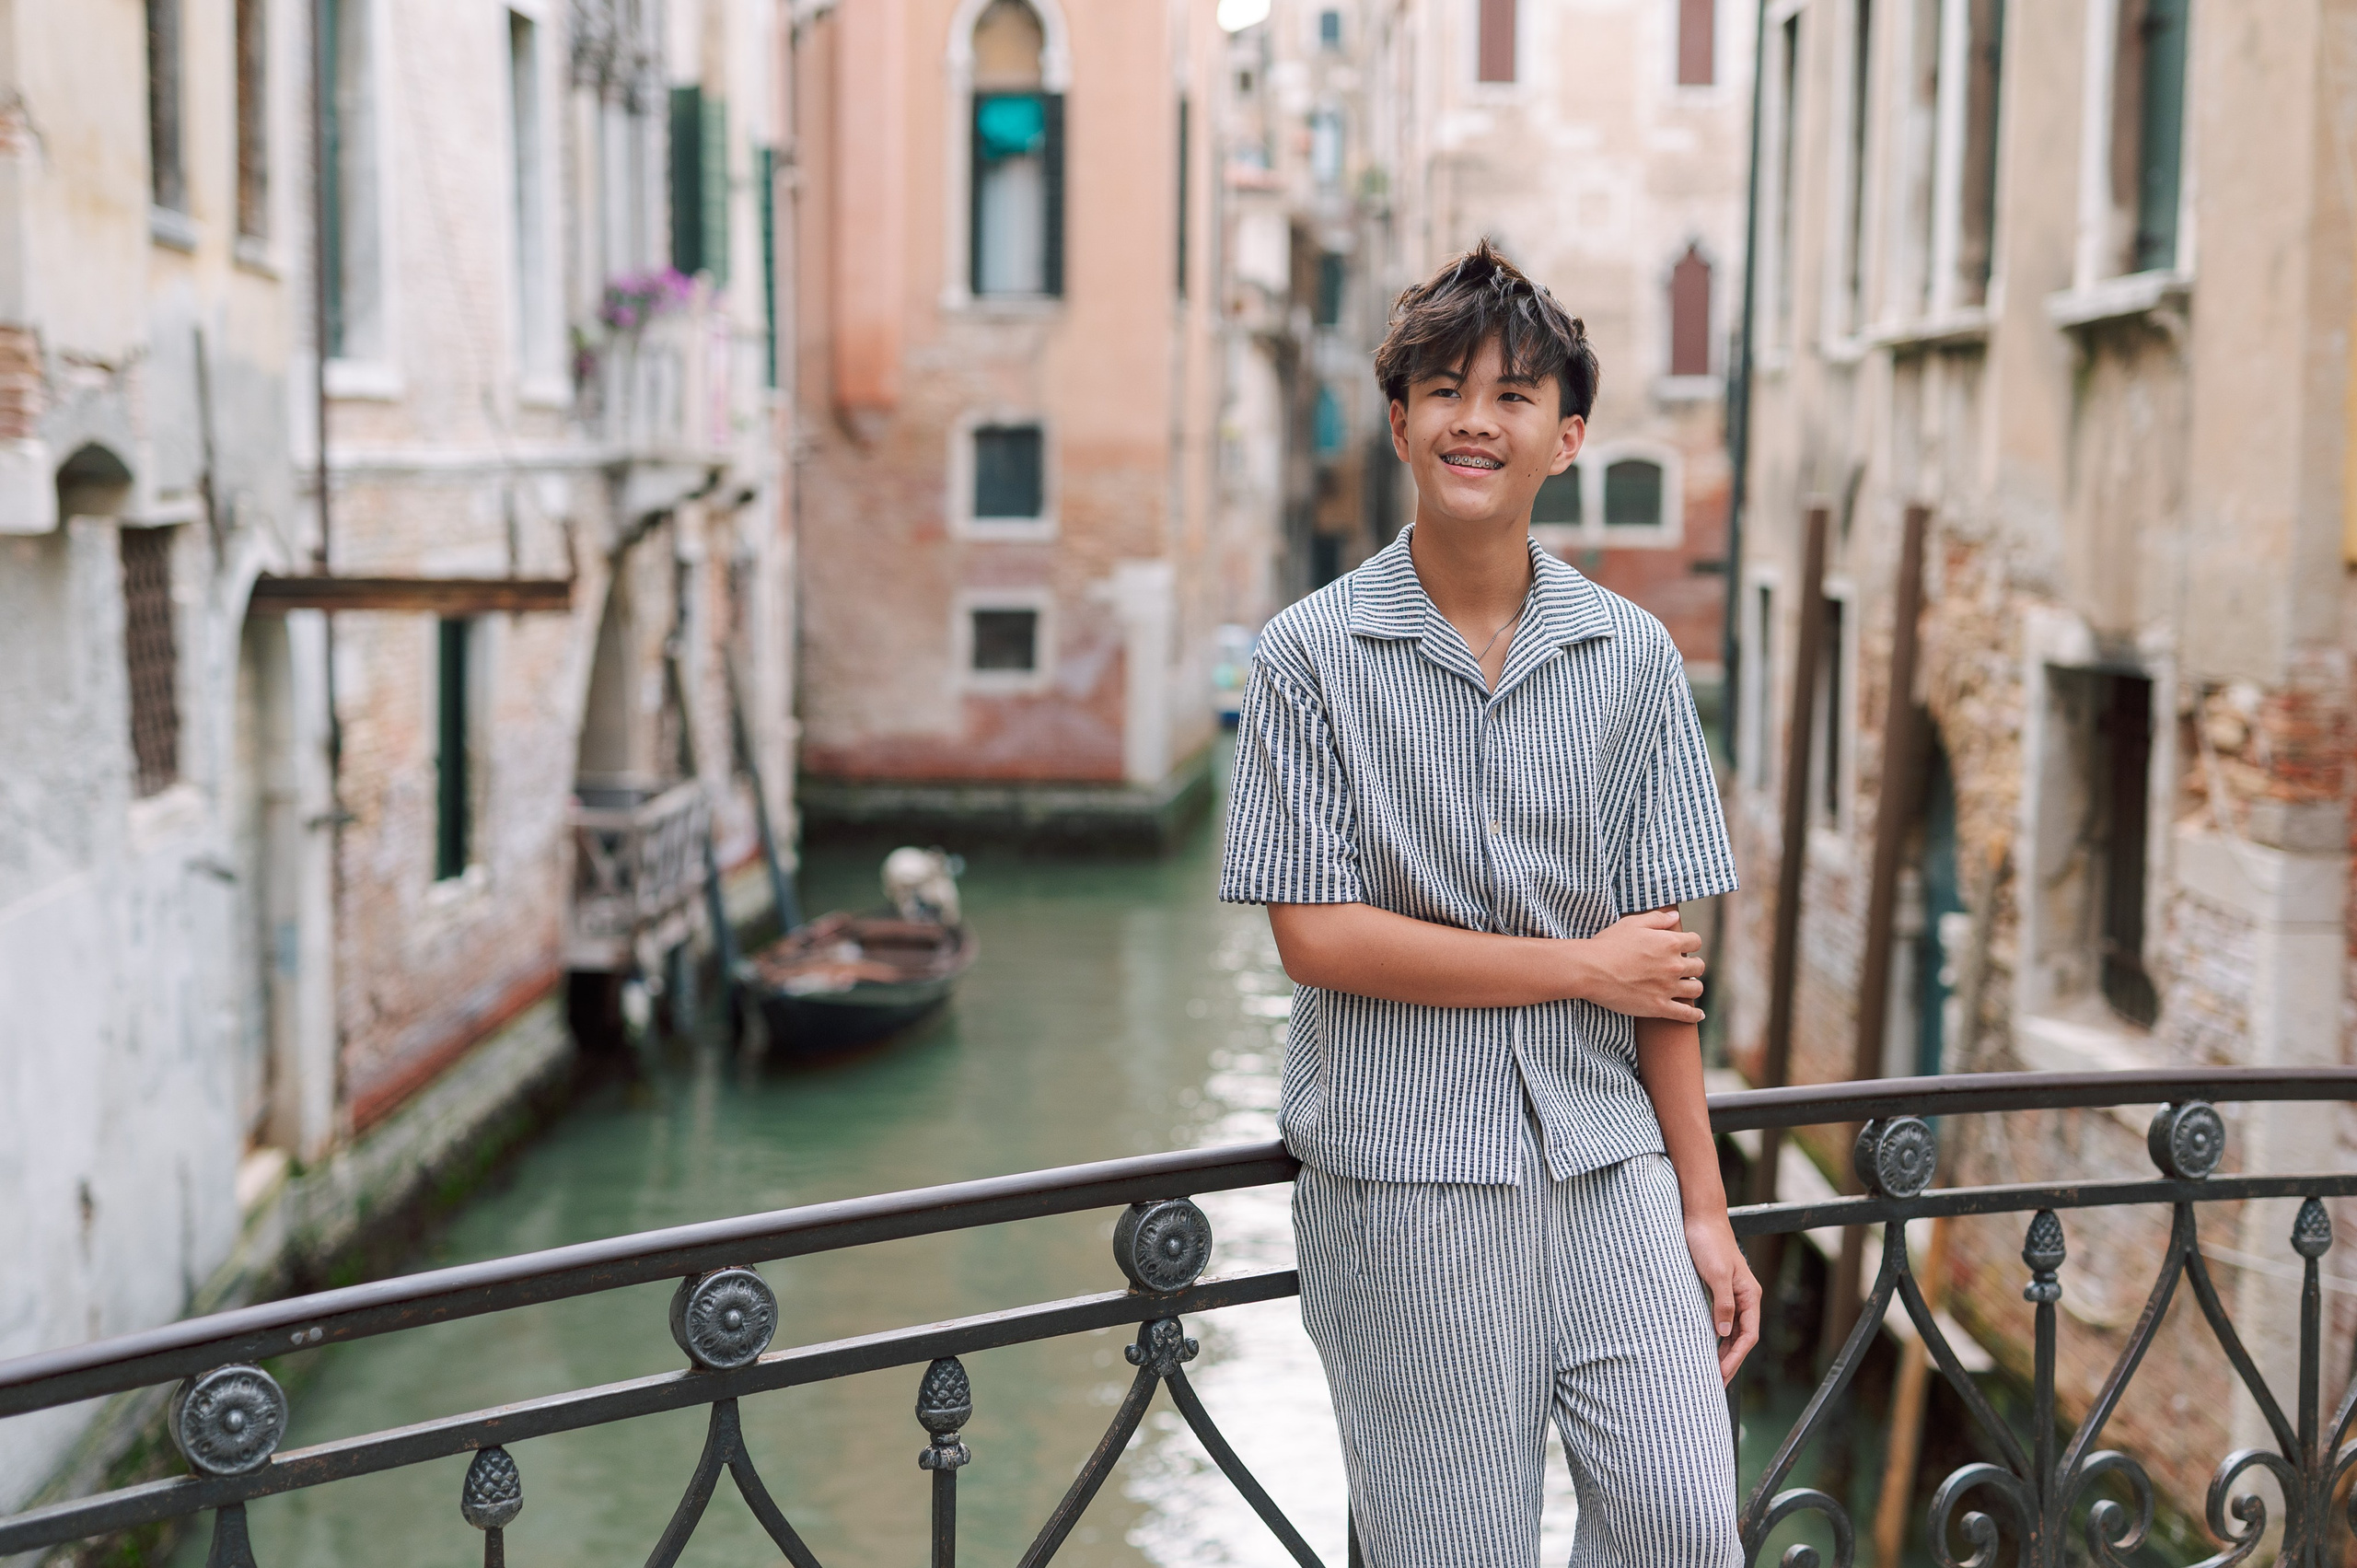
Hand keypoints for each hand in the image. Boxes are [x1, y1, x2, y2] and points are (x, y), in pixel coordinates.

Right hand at [1574, 909, 1705, 1020]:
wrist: (1591, 970)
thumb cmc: (1609, 944)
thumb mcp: (1632, 924)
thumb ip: (1657, 919)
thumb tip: (1675, 916)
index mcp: (1670, 943)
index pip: (1696, 941)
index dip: (1690, 943)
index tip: (1684, 947)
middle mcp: (1674, 965)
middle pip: (1699, 966)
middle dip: (1692, 965)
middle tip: (1681, 968)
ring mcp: (1668, 988)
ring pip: (1696, 989)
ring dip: (1693, 986)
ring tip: (1686, 987)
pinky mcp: (1659, 1007)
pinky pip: (1686, 1014)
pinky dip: (1694, 1015)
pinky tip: (1698, 1014)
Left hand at [1683, 1211, 1760, 1383]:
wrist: (1699, 1215)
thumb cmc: (1708, 1241)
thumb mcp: (1716, 1274)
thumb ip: (1722, 1303)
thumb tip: (1723, 1332)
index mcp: (1750, 1295)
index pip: (1748, 1336)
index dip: (1736, 1358)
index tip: (1722, 1376)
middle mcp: (1744, 1297)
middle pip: (1741, 1337)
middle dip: (1730, 1361)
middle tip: (1716, 1384)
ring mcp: (1731, 1293)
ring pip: (1731, 1330)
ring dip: (1723, 1351)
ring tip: (1712, 1372)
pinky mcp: (1717, 1288)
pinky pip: (1720, 1319)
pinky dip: (1714, 1335)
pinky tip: (1704, 1345)